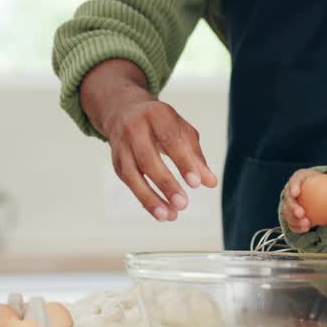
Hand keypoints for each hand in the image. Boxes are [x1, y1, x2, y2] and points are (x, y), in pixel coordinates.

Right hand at [83, 60, 217, 221]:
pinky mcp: (116, 160)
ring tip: (170, 216)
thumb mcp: (182, 130)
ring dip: (150, 198)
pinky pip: (128, 182)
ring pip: (132, 174)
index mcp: (156, 114)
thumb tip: (210, 182)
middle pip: (147, 159)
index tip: (196, 184)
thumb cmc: (161, 123)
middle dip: (166, 183)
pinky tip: (160, 212)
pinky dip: (144, 199)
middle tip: (183, 204)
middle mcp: (134, 128)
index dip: (183, 162)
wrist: (124, 110)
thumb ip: (196, 156)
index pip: (170, 140)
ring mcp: (121, 145)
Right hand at [282, 168, 326, 232]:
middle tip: (301, 214)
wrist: (317, 194)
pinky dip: (297, 226)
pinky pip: (291, 222)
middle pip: (288, 198)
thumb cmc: (324, 186)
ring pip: (287, 212)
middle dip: (292, 207)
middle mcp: (290, 190)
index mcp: (299, 179)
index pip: (294, 181)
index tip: (296, 193)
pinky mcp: (289, 214)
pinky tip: (305, 229)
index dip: (293, 186)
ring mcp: (288, 203)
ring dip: (294, 220)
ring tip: (306, 225)